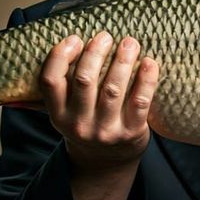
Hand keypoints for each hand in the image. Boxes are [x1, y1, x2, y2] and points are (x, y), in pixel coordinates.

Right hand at [41, 32, 158, 172]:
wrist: (107, 162)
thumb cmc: (86, 124)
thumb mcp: (64, 111)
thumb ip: (59, 87)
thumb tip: (50, 46)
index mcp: (58, 115)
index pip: (50, 81)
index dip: (60, 56)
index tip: (75, 38)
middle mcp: (80, 124)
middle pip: (84, 81)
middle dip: (95, 53)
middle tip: (106, 36)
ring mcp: (106, 130)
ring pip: (113, 89)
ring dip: (122, 61)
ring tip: (130, 43)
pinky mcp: (132, 133)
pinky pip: (140, 102)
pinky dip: (146, 80)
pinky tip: (149, 63)